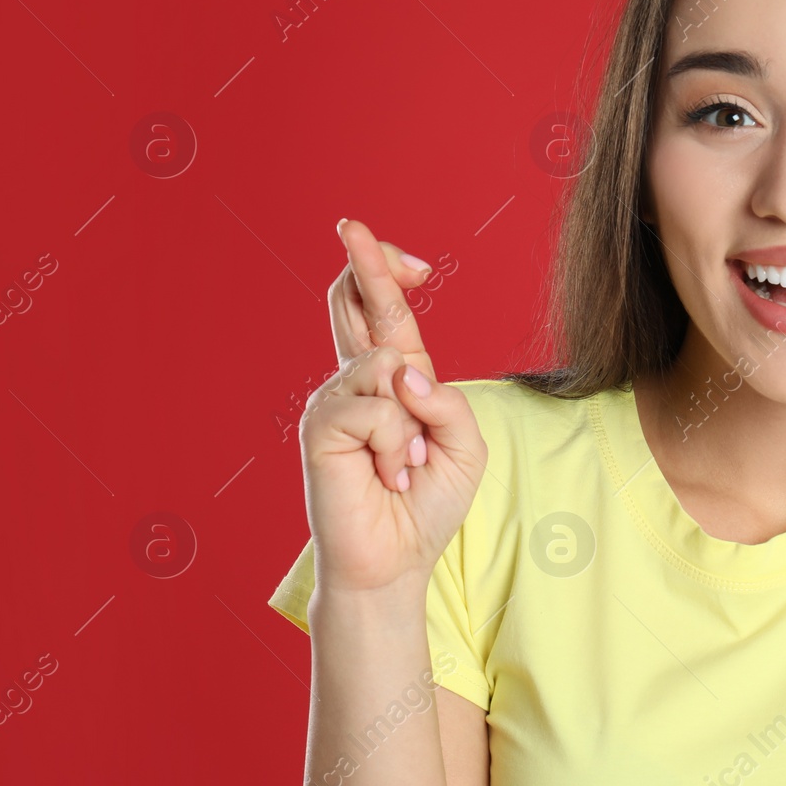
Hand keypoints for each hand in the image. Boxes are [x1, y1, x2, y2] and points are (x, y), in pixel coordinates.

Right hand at [299, 219, 488, 594]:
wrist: (395, 561)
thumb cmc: (427, 504)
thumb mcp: (464, 447)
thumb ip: (448, 403)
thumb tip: (402, 372)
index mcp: (394, 382)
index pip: (383, 313)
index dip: (385, 273)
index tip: (410, 258)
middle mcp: (357, 383)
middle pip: (354, 303)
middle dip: (365, 263)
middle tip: (351, 224)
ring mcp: (334, 401)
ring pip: (384, 365)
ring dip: (410, 424)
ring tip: (402, 465)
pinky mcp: (321, 426)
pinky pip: (374, 407)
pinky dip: (393, 443)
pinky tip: (385, 474)